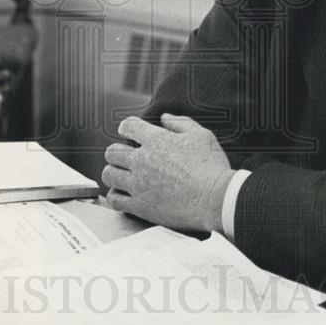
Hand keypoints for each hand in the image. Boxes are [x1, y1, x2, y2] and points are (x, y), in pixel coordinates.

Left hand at [102, 113, 235, 233]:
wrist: (216, 200)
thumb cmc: (212, 166)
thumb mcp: (201, 136)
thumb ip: (181, 123)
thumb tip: (165, 118)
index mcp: (156, 140)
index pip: (128, 126)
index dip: (127, 127)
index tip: (129, 131)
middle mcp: (142, 160)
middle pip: (112, 152)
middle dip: (116, 151)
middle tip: (124, 156)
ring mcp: (138, 184)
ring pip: (109, 174)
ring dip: (113, 172)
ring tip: (121, 175)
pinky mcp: (140, 206)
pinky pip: (114, 199)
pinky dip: (115, 195)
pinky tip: (123, 194)